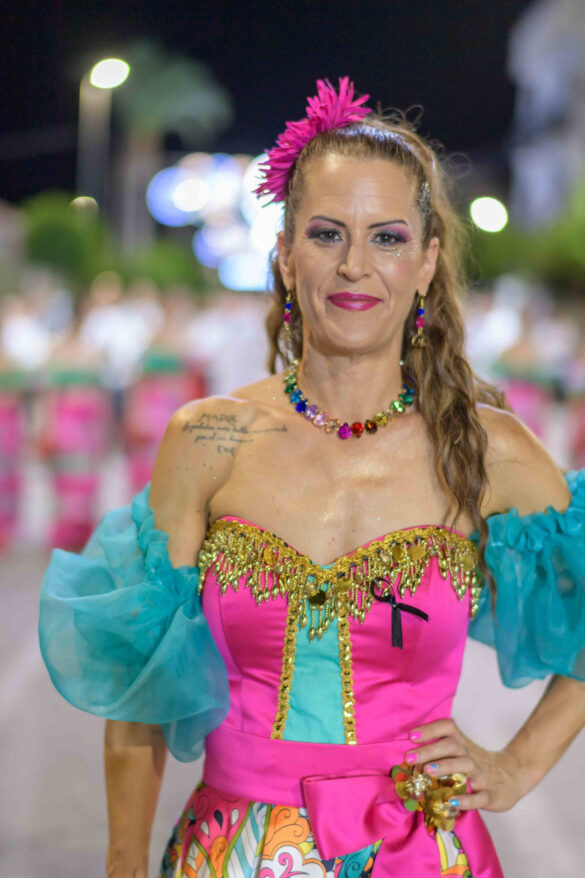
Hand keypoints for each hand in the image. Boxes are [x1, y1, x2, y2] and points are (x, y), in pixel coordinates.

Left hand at [405, 718, 526, 812]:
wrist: (514, 776)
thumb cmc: (477, 764)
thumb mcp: (462, 752)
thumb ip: (439, 752)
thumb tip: (408, 759)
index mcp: (463, 744)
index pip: (448, 728)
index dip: (430, 729)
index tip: (411, 736)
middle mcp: (471, 755)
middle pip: (452, 745)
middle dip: (430, 749)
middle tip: (410, 756)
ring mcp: (482, 775)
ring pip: (466, 766)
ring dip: (445, 766)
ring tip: (427, 771)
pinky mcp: (491, 795)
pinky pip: (479, 797)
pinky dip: (466, 800)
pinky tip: (451, 802)